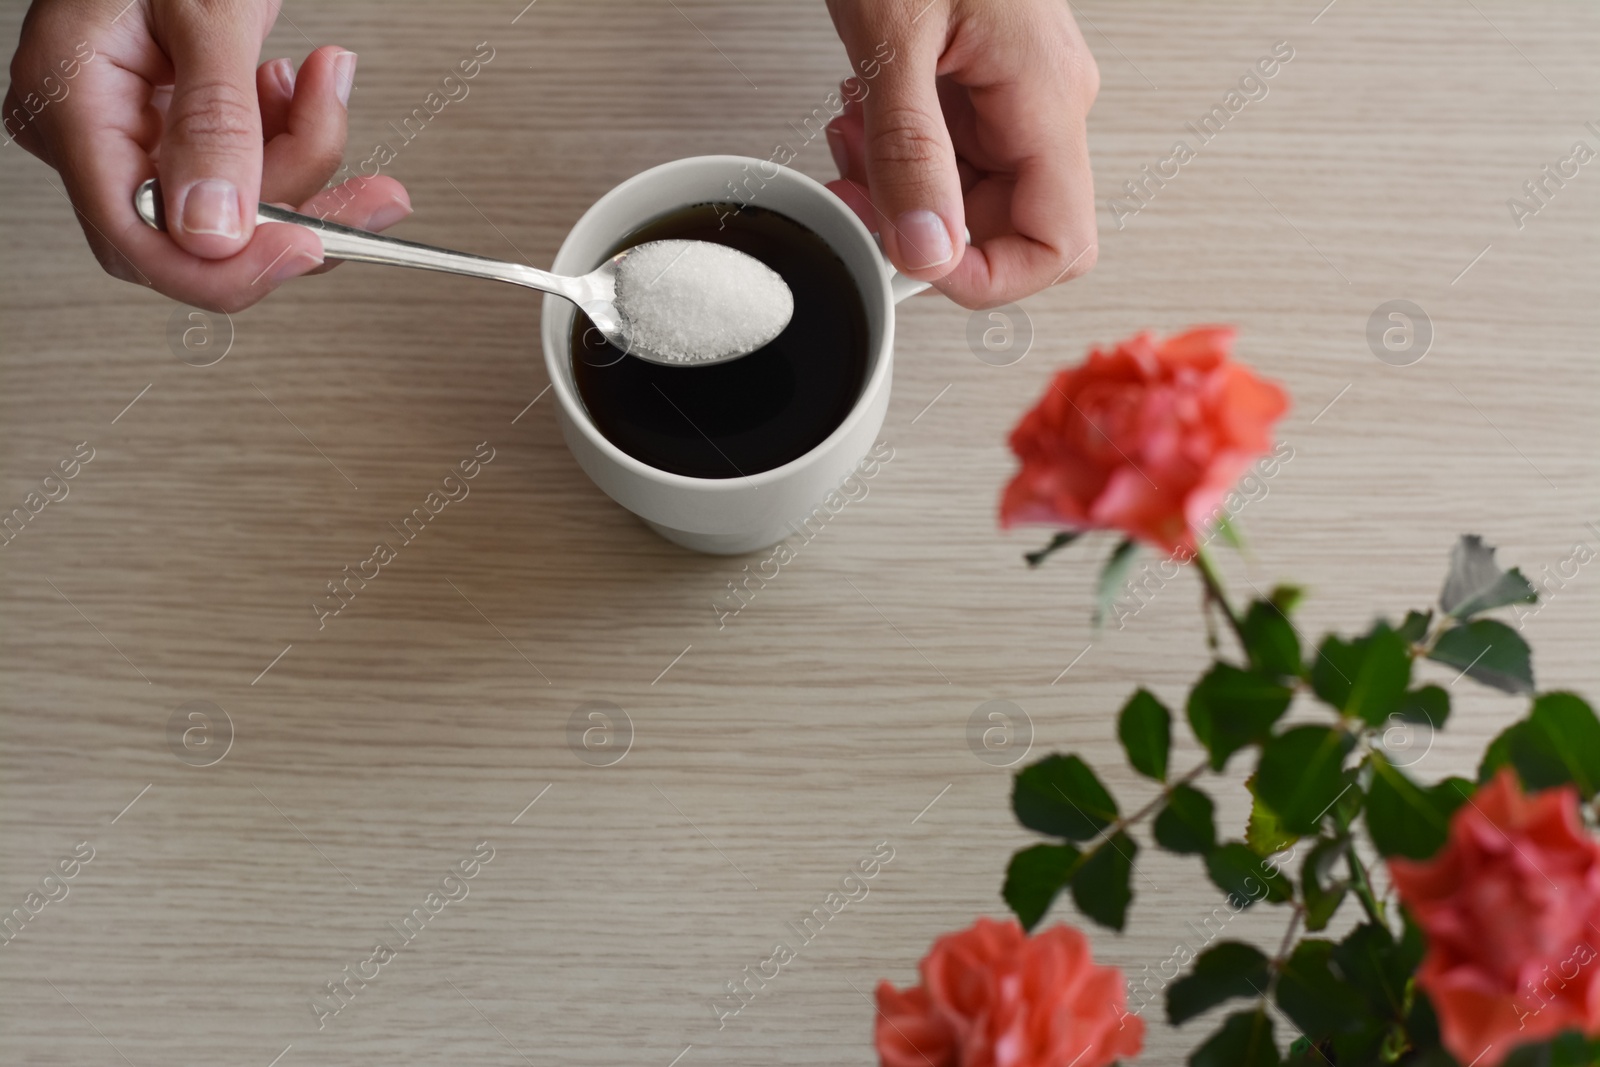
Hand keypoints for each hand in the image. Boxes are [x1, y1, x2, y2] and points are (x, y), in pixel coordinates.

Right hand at [4, 0, 410, 311]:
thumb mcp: (198, 8)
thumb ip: (213, 119)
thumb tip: (217, 231)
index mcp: (68, 108)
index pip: (141, 243)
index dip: (232, 267)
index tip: (312, 247)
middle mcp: (94, 132)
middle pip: (202, 236)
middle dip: (296, 208)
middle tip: (377, 195)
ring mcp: (133, 129)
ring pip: (240, 205)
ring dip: (305, 153)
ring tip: (326, 81)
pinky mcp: (177, 121)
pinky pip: (247, 167)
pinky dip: (290, 134)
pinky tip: (299, 86)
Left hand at [823, 0, 1098, 308]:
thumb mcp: (895, 37)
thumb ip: (909, 149)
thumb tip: (924, 248)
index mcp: (1047, 96)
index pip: (1057, 247)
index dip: (984, 278)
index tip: (912, 262)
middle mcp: (1047, 98)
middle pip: (1005, 227)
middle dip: (921, 228)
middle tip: (858, 196)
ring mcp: (1020, 86)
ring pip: (969, 191)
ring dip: (901, 185)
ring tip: (852, 136)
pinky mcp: (988, 71)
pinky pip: (955, 146)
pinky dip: (901, 147)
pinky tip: (864, 111)